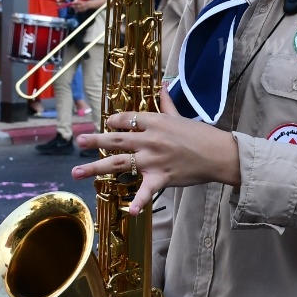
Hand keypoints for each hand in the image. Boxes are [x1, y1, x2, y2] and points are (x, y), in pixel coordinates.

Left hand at [72, 82, 239, 214]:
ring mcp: (153, 160)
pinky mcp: (162, 178)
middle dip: (95, 140)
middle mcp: (150, 140)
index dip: (114, 120)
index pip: (127, 119)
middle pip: (116, 140)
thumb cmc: (201, 134)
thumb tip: (162, 85)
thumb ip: (166, 103)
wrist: (219, 153)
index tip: (107, 123)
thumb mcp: (181, 116)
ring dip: (96, 167)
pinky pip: (147, 191)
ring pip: (119, 163)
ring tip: (77, 171)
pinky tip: (129, 212)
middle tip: (79, 141)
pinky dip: (139, 202)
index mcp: (155, 122)